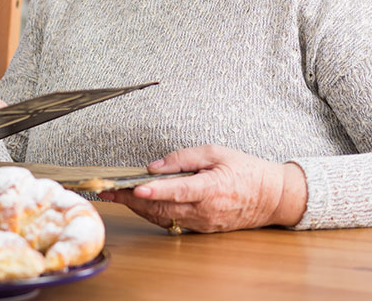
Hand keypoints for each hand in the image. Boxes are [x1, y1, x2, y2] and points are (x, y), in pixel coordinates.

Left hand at [98, 144, 307, 232]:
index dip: (155, 191)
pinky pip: (173, 221)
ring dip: (138, 208)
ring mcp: (203, 222)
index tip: (135, 189)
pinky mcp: (202, 228)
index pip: (178, 191)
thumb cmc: (245, 170)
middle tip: (107, 190)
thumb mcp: (216, 152)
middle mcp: (206, 209)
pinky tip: (138, 204)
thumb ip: (183, 158)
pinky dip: (153, 213)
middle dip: (132, 199)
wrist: (273, 197)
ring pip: (164, 216)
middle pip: (163, 207)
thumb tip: (154, 166)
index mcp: (211, 188)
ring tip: (114, 196)